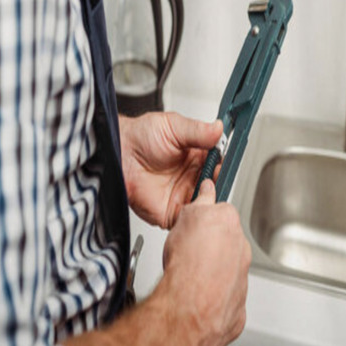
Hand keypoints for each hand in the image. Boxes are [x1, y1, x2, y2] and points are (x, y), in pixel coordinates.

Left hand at [119, 112, 222, 228]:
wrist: (119, 154)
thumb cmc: (141, 137)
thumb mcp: (174, 126)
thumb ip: (198, 130)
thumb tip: (218, 128)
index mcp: (196, 156)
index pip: (220, 163)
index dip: (225, 165)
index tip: (226, 163)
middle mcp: (192, 177)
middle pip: (216, 186)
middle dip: (220, 184)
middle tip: (216, 177)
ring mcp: (182, 195)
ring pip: (206, 204)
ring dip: (210, 201)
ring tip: (206, 191)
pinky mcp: (172, 212)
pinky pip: (190, 220)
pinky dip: (196, 217)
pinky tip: (196, 206)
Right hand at [161, 179, 251, 345]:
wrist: (187, 308)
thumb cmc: (186, 266)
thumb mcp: (186, 218)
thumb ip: (201, 201)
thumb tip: (207, 191)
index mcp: (230, 225)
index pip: (221, 213)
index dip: (204, 219)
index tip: (195, 224)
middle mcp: (242, 251)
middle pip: (226, 242)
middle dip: (209, 246)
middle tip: (188, 253)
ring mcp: (242, 280)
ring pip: (227, 271)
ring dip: (212, 273)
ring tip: (189, 278)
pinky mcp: (237, 308)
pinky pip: (226, 299)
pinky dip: (213, 299)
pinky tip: (197, 298)